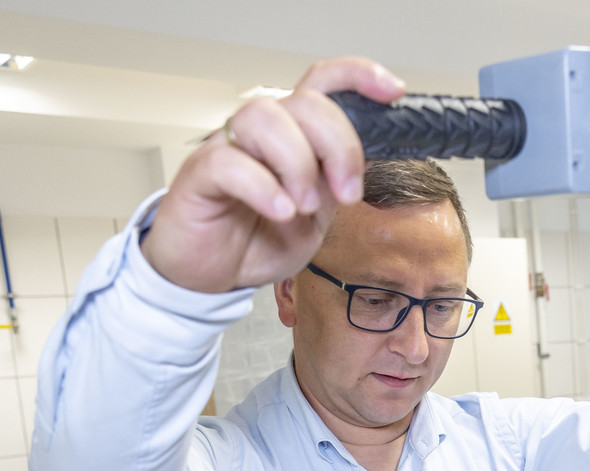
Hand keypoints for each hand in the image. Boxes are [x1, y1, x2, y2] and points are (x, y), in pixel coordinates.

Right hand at [141, 57, 404, 293]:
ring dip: (297, 165)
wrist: (214, 276)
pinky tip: (279, 213)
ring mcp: (226, 148)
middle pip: (304, 102)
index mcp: (294, 136)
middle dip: (338, 146)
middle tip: (345, 194)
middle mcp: (260, 134)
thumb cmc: (259, 239)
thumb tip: (363, 161)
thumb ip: (336, 182)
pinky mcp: (198, 175)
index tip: (391, 91)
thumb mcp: (318, 214)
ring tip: (303, 209)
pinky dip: (263, 189)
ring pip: (264, 118)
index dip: (358, 75)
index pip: (322, 83)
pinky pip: (229, 162)